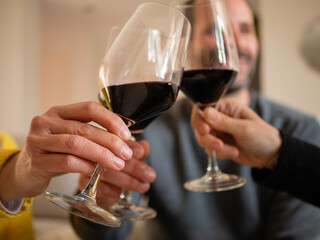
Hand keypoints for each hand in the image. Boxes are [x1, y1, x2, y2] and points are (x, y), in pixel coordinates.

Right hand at [0, 101, 131, 202]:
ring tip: (118, 163)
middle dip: (110, 141)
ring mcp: (38, 140)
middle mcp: (46, 122)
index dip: (110, 119)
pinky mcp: (36, 161)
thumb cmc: (55, 153)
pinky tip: (96, 171)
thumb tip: (125, 140)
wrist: (25, 172)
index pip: (88, 108)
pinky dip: (85, 166)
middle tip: (126, 154)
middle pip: (84, 128)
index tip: (126, 134)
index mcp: (58, 112)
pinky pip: (66, 161)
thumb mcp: (72, 138)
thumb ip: (92, 135)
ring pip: (76, 144)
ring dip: (101, 154)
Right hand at [78, 139, 155, 209]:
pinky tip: (124, 192)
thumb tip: (144, 147)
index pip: (115, 139)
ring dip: (128, 181)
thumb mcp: (131, 155)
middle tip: (149, 174)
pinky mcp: (84, 184)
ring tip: (144, 186)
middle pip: (112, 157)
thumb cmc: (119, 166)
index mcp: (104, 139)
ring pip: (107, 174)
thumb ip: (138, 150)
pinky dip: (115, 191)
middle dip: (134, 167)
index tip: (140, 153)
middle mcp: (92, 151)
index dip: (129, 147)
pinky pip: (100, 188)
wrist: (105, 188)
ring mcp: (86, 167)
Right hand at [191, 98, 281, 169]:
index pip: (203, 108)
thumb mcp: (244, 128)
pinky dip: (220, 153)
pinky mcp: (218, 144)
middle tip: (219, 145)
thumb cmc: (262, 136)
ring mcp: (218, 131)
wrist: (270, 155)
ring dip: (215, 147)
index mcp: (226, 107)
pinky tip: (234, 153)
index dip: (199, 119)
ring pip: (203, 139)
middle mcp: (219, 118)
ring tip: (232, 151)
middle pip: (199, 125)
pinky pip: (209, 149)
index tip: (205, 130)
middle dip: (207, 138)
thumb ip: (223, 122)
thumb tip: (205, 112)